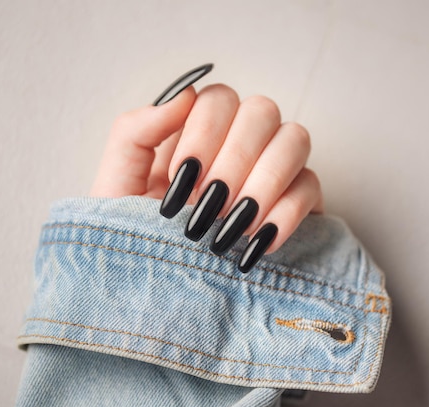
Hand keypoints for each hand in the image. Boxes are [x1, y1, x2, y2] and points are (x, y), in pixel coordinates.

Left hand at [91, 66, 322, 272]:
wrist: (157, 289)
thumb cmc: (133, 233)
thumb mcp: (118, 183)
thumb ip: (136, 130)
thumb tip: (185, 94)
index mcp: (198, 131)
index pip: (218, 99)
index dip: (205, 133)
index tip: (183, 178)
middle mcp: (241, 141)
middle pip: (262, 110)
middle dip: (235, 159)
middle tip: (208, 205)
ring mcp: (274, 168)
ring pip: (295, 139)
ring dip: (265, 181)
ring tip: (232, 226)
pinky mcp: (298, 200)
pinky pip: (310, 187)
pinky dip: (286, 214)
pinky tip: (257, 243)